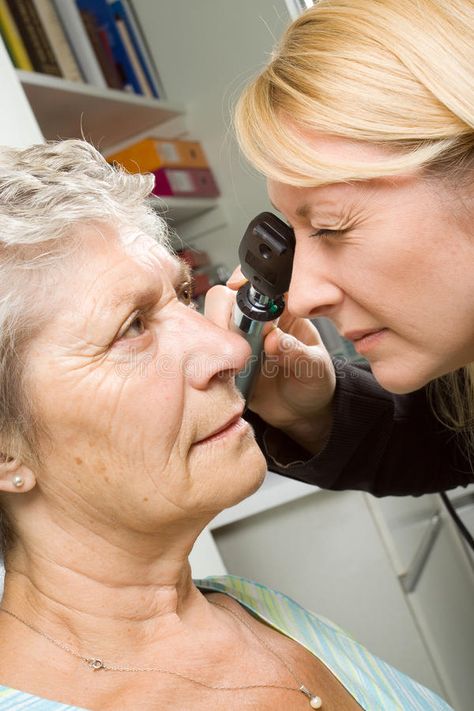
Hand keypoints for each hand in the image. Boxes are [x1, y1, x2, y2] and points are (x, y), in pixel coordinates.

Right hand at [204, 266, 335, 453]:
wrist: (301, 414)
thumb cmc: (314, 382)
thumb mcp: (314, 367)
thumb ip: (296, 352)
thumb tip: (274, 340)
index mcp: (282, 311)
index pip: (260, 286)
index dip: (245, 282)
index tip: (236, 288)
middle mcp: (255, 321)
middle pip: (225, 300)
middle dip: (224, 314)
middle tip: (237, 341)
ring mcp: (237, 340)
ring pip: (210, 324)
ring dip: (214, 339)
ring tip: (233, 362)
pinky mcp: (224, 362)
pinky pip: (204, 353)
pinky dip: (206, 360)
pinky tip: (224, 374)